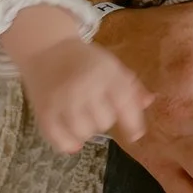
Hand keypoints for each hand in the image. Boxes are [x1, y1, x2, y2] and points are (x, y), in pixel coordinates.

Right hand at [20, 36, 153, 154]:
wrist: (46, 48)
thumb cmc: (84, 60)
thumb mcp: (111, 65)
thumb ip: (131, 85)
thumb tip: (148, 103)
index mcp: (106, 73)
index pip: (125, 103)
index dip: (133, 123)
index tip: (135, 135)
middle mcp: (84, 87)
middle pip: (105, 122)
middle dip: (105, 119)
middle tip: (97, 109)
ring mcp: (62, 101)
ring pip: (84, 133)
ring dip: (88, 131)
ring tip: (84, 119)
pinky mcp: (44, 112)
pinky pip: (60, 140)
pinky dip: (68, 144)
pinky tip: (73, 139)